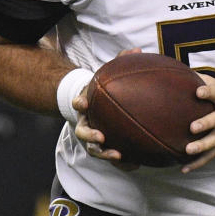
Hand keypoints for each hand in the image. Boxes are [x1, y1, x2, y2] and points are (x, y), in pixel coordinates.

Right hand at [71, 47, 141, 170]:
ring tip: (118, 156)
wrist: (97, 105)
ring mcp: (92, 137)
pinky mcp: (103, 147)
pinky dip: (121, 163)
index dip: (79, 102)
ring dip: (104, 153)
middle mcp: (85, 122)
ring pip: (94, 149)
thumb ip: (121, 61)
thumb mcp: (110, 75)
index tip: (83, 102)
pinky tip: (135, 165)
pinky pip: (111, 157)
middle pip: (82, 131)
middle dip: (90, 135)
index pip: (78, 102)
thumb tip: (136, 50)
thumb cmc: (105, 88)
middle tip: (101, 137)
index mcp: (85, 104)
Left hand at [181, 75, 214, 172]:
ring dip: (203, 146)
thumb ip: (203, 81)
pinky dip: (199, 162)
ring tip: (188, 150)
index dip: (209, 91)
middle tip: (192, 127)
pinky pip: (214, 154)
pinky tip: (185, 168)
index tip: (198, 92)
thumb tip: (178, 73)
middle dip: (207, 123)